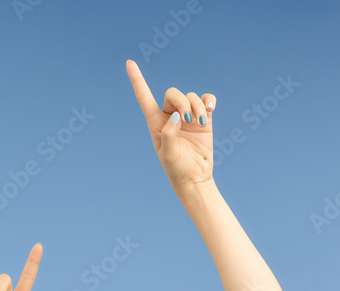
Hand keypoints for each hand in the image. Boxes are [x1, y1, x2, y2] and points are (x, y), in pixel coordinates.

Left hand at [125, 59, 215, 191]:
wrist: (196, 177)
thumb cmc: (177, 169)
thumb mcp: (167, 154)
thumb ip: (168, 135)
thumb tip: (176, 116)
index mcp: (155, 123)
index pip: (144, 98)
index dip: (137, 81)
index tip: (129, 63)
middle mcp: (170, 116)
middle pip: (173, 93)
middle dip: (182, 101)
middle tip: (188, 119)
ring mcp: (187, 116)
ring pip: (191, 96)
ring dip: (196, 106)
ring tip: (200, 121)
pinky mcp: (203, 118)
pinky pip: (205, 99)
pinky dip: (208, 101)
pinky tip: (210, 109)